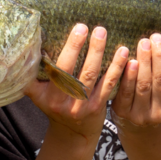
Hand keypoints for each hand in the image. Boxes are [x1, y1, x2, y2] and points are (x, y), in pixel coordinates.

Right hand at [25, 24, 129, 140]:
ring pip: (89, 74)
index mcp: (41, 93)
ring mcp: (78, 106)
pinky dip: (116, 67)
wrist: (73, 133)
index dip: (58, 50)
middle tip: (84, 27)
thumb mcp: (41, 92)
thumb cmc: (57, 103)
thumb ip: (38, 73)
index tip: (69, 30)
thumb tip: (37, 40)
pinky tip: (123, 52)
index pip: (47, 68)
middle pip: (68, 69)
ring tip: (101, 32)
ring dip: (97, 52)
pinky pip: (107, 84)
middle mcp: (58, 101)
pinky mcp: (96, 108)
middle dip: (75, 46)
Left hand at [112, 33, 160, 132]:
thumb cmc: (151, 100)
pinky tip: (130, 61)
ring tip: (143, 43)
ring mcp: (142, 114)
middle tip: (155, 38)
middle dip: (158, 56)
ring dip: (144, 61)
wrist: (134, 127)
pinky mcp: (124, 112)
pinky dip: (129, 75)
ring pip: (144, 84)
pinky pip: (126, 91)